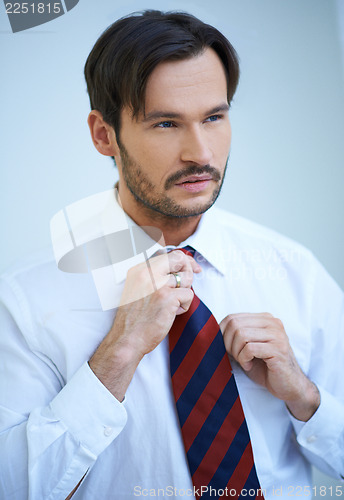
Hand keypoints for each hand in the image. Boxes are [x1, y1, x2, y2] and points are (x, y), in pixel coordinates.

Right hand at [89, 250, 200, 399]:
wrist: (127, 339)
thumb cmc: (133, 319)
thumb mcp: (138, 289)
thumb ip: (154, 276)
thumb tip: (177, 268)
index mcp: (139, 270)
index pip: (169, 255)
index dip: (184, 260)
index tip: (191, 267)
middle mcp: (147, 273)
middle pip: (179, 259)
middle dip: (188, 271)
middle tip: (186, 284)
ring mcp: (157, 284)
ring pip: (186, 279)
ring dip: (183, 293)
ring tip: (171, 305)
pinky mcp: (167, 297)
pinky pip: (189, 295)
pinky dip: (184, 306)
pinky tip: (171, 314)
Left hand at [220, 312, 319, 420]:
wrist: (288, 386)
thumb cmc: (265, 366)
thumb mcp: (247, 347)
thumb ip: (235, 336)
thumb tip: (211, 333)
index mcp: (264, 318)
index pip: (232, 317)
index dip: (222, 334)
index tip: (225, 349)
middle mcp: (273, 323)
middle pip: (235, 324)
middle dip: (228, 343)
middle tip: (234, 356)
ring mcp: (277, 335)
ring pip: (241, 335)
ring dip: (236, 352)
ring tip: (243, 361)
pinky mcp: (278, 350)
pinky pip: (250, 349)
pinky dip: (244, 359)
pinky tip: (249, 366)